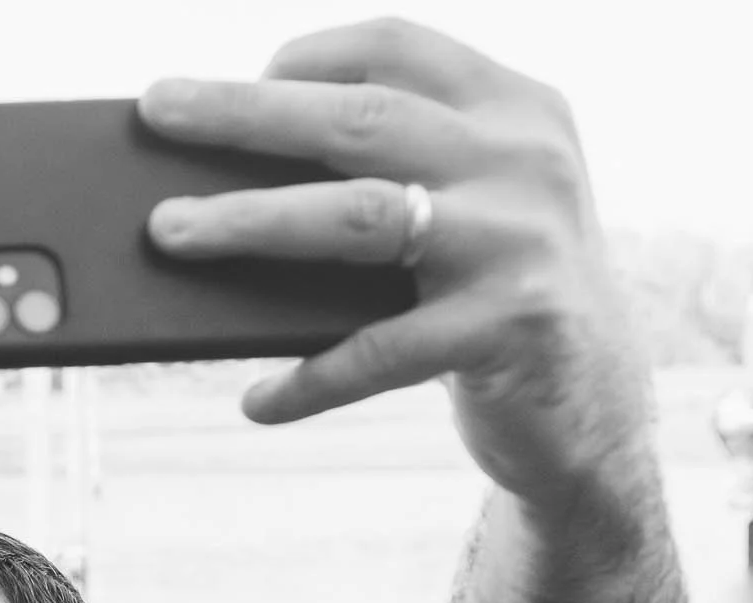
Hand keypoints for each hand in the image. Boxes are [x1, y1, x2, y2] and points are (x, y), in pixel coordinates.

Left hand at [137, 17, 650, 509]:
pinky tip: (258, 401)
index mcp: (511, 107)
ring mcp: (521, 239)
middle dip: (243, 114)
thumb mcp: (460, 210)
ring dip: (249, 221)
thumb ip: (383, 178)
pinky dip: (311, 380)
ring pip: (359, 215)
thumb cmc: (490, 295)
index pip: (396, 48)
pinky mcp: (514, 325)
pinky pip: (384, 349)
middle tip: (157, 110)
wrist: (594, 403)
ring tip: (168, 232)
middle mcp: (522, 157)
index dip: (304, 57)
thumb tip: (217, 184)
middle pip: (357, 120)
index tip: (229, 80)